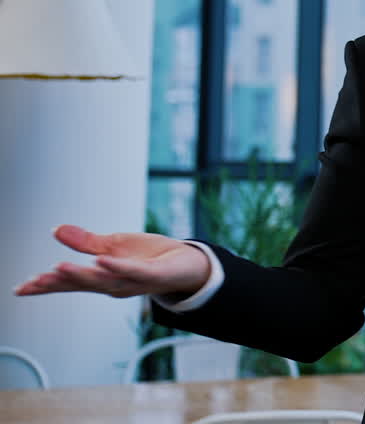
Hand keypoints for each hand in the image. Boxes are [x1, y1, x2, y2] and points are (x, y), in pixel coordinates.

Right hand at [12, 225, 210, 299]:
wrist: (188, 264)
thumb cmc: (150, 257)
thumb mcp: (114, 245)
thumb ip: (86, 242)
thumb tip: (56, 230)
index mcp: (103, 278)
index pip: (70, 283)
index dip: (45, 287)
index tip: (20, 289)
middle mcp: (115, 284)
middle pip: (82, 284)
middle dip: (56, 284)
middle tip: (31, 284)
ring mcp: (133, 281)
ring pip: (104, 280)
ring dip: (81, 275)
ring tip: (56, 270)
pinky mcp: (153, 274)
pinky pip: (133, 270)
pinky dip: (117, 266)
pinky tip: (102, 260)